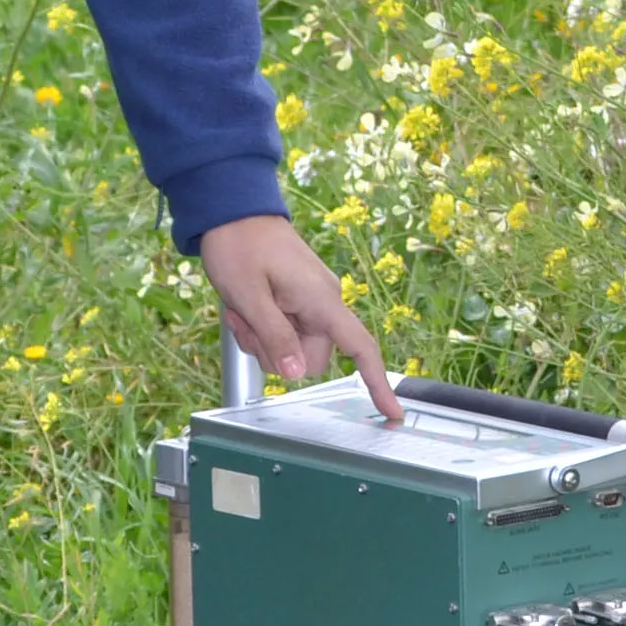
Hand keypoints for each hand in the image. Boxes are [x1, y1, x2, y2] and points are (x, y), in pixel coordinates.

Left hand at [197, 212, 396, 420]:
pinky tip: (243, 308)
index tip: (393, 414)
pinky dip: (262, 329)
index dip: (377, 382)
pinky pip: (285, 332)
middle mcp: (323, 303)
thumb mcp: (249, 295)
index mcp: (321, 300)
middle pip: (311, 359)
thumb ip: (274, 335)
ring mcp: (310, 301)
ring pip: (292, 349)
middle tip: (244, 323)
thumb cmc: (239, 246)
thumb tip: (296, 374)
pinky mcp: (296, 299)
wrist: (232, 210)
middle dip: (275, 353)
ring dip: (263, 340)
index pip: (361, 347)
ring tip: (240, 310)